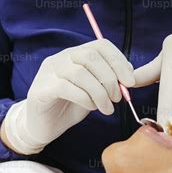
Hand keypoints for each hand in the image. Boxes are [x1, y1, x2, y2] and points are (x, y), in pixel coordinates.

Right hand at [1, 39, 134, 153]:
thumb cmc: (71, 106)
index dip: (118, 60)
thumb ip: (109, 80)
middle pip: (90, 56)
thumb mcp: (95, 91)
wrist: (43, 126)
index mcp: (76, 54)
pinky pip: (66, 87)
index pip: (100, 45)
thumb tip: (130, 73)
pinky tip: (91, 107)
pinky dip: (84, 98)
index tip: (130, 81)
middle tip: (118, 97)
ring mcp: (49, 72)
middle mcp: (61, 58)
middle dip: (110, 77)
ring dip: (100, 92)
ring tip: (107, 108)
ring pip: (80, 72)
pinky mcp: (41, 89)